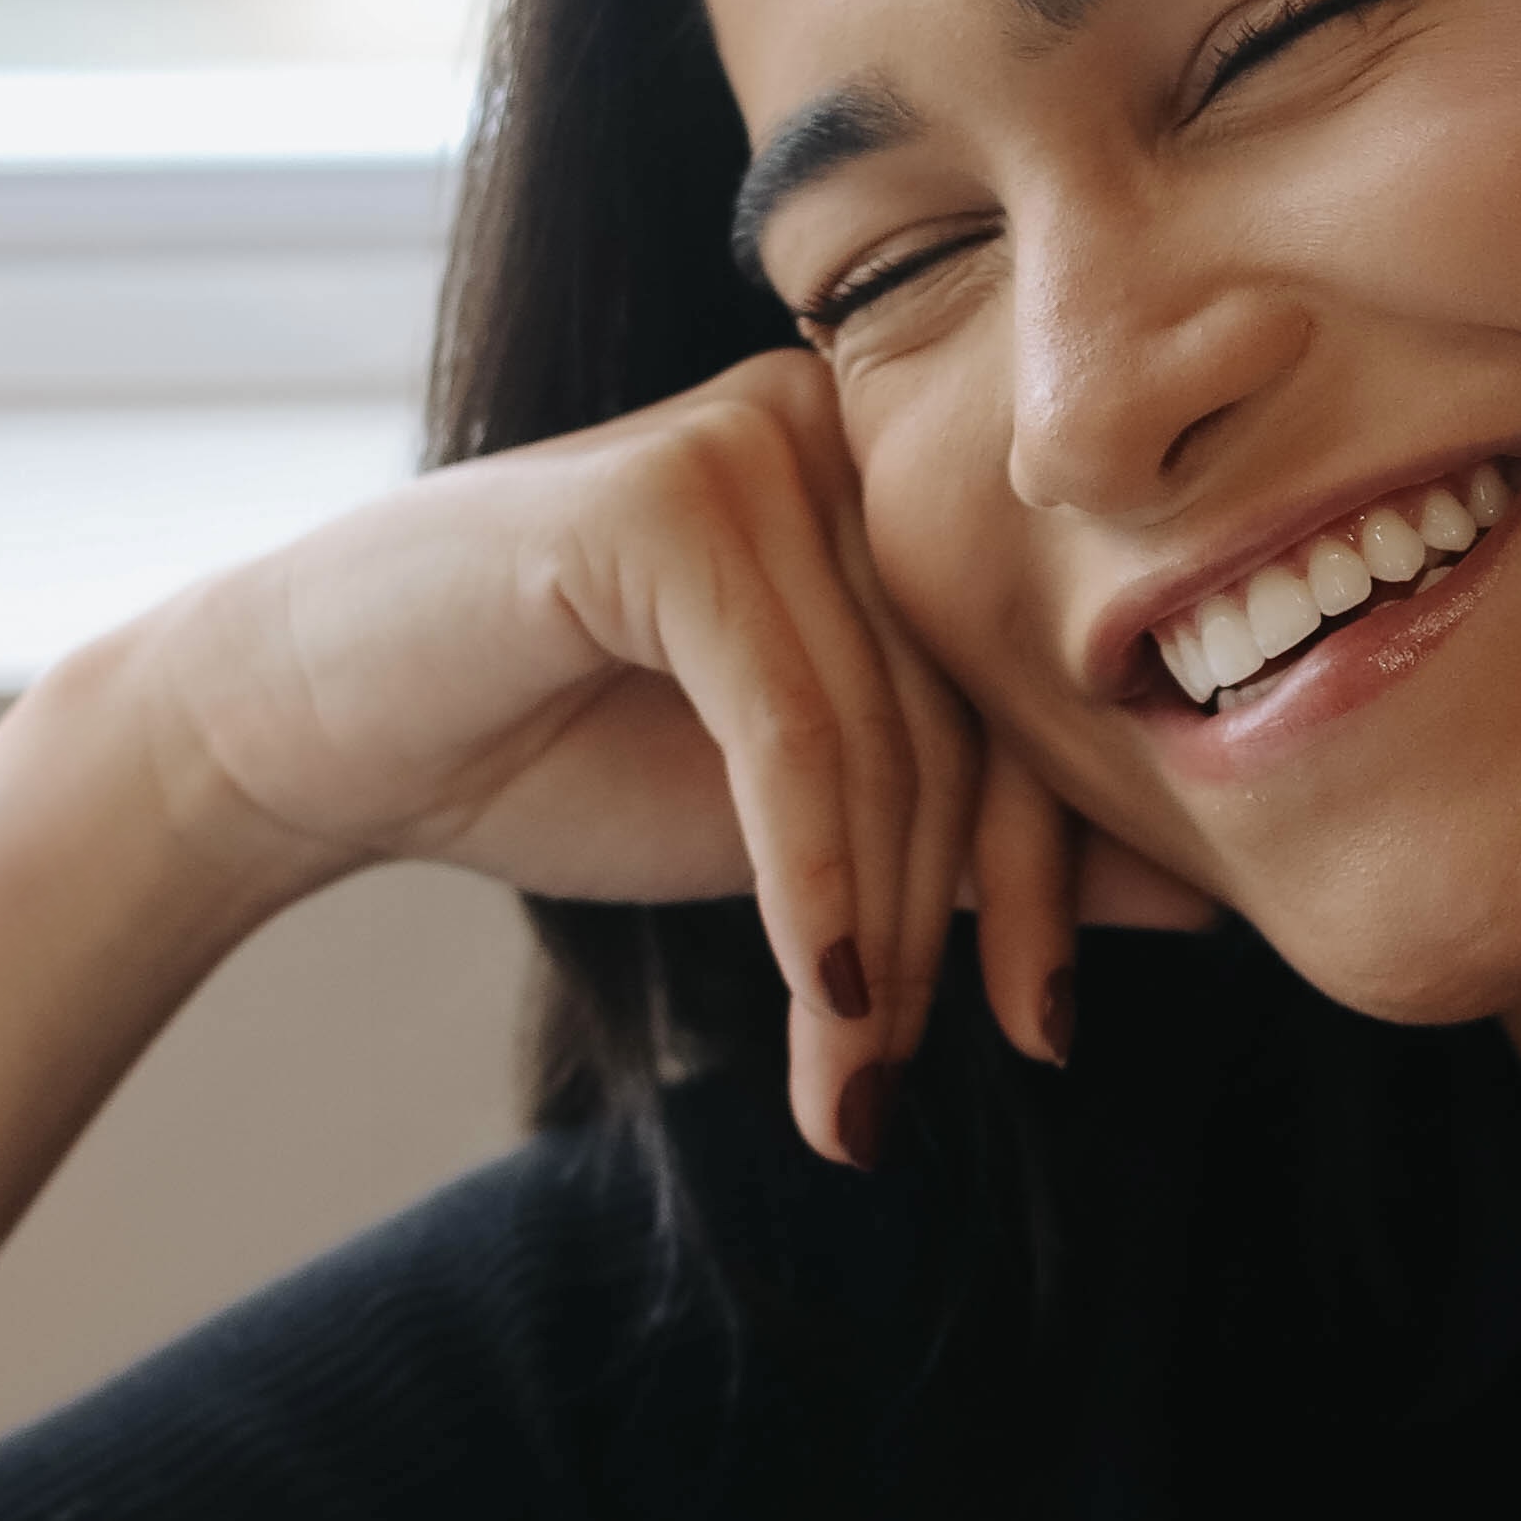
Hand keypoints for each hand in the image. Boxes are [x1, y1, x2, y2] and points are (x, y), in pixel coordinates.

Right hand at [142, 356, 1175, 1166]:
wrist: (320, 730)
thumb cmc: (560, 755)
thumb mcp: (809, 821)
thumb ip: (982, 833)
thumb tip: (1200, 897)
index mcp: (894, 482)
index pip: (1028, 690)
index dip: (1054, 875)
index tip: (1039, 1035)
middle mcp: (844, 430)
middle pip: (975, 714)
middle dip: (961, 928)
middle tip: (903, 1089)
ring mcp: (759, 442)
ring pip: (890, 739)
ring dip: (874, 945)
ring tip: (846, 1090)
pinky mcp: (673, 496)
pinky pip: (793, 729)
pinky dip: (815, 886)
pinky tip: (821, 1006)